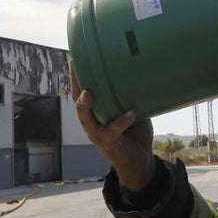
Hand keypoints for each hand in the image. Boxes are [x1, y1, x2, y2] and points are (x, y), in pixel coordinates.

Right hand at [70, 64, 155, 190]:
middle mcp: (91, 121)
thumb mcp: (132, 108)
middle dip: (75, 84)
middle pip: (77, 100)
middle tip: (74, 66)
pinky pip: (112, 131)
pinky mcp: (109, 143)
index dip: (77, 75)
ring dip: (85, 106)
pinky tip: (131, 114)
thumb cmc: (135, 131)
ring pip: (86, 118)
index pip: (82, 90)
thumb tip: (143, 70)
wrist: (139, 161)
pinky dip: (121, 121)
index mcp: (95, 111)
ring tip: (88, 93)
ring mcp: (97, 133)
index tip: (75, 56)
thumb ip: (131, 94)